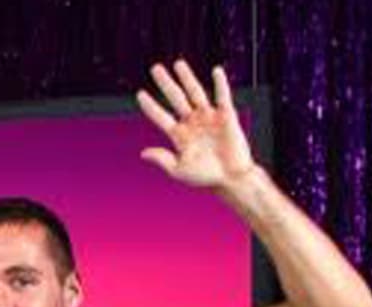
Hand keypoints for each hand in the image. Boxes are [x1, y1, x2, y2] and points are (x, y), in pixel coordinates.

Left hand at [136, 61, 256, 191]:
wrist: (231, 177)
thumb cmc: (205, 176)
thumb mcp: (179, 170)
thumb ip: (163, 159)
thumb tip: (143, 153)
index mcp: (179, 135)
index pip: (161, 116)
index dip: (150, 106)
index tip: (140, 93)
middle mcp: (192, 122)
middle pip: (175, 98)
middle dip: (165, 83)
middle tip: (155, 68)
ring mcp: (208, 117)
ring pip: (195, 92)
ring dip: (187, 78)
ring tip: (178, 63)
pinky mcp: (226, 115)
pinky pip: (223, 96)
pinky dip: (220, 83)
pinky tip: (216, 71)